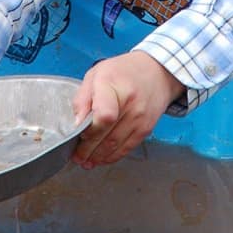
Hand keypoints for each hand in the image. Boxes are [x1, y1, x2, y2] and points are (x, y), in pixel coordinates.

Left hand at [71, 53, 183, 167]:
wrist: (157, 72)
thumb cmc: (123, 72)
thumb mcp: (96, 74)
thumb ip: (82, 98)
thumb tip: (76, 123)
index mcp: (113, 85)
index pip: (104, 116)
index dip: (90, 129)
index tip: (79, 133)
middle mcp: (130, 104)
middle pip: (106, 135)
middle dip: (87, 150)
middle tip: (76, 156)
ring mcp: (140, 118)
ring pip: (115, 146)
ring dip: (98, 157)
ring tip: (85, 161)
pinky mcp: (146, 129)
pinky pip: (127, 148)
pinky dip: (112, 156)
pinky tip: (101, 158)